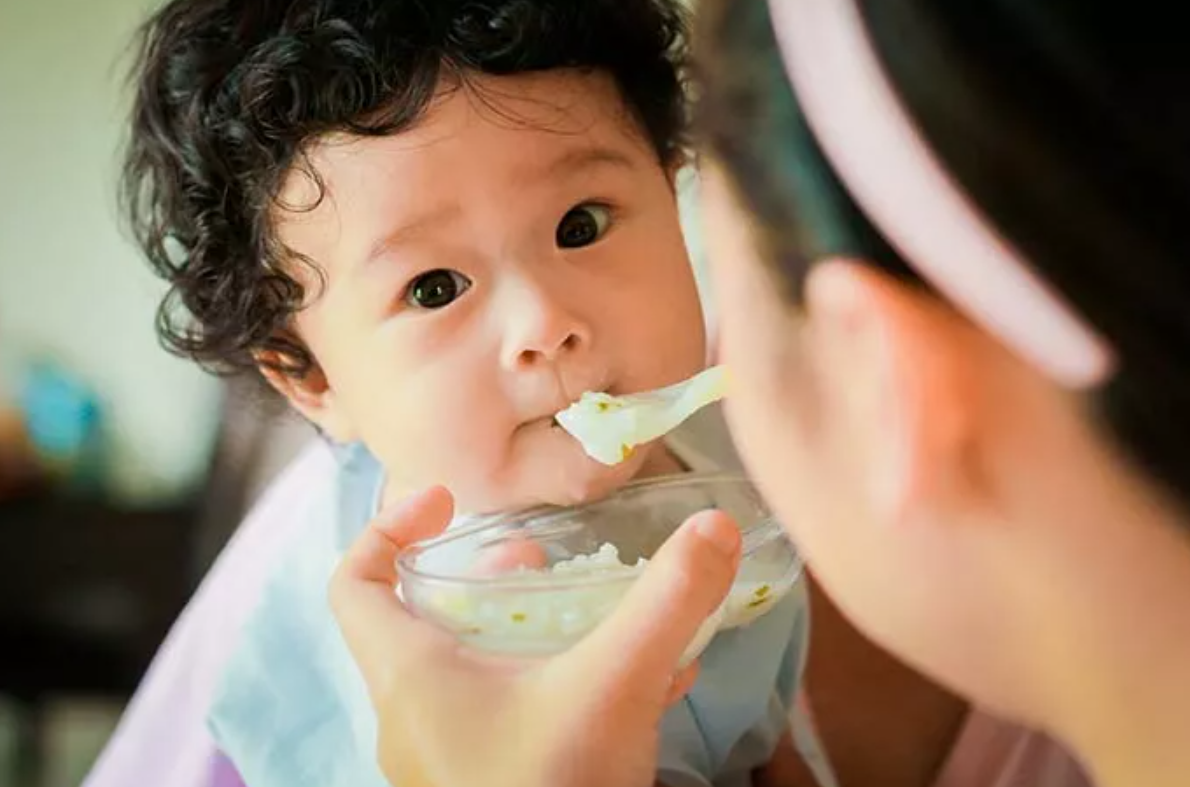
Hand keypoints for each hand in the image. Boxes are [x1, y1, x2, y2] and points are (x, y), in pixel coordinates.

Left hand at [329, 486, 740, 786]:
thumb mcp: (615, 687)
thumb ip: (667, 604)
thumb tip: (717, 527)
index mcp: (411, 676)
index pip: (353, 583)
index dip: (387, 526)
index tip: (447, 501)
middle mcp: (414, 716)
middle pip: (425, 621)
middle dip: (489, 580)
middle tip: (542, 564)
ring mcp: (446, 761)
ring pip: (473, 672)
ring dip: (528, 633)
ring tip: (594, 614)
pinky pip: (509, 719)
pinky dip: (557, 687)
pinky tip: (640, 687)